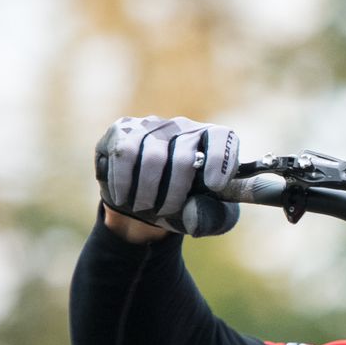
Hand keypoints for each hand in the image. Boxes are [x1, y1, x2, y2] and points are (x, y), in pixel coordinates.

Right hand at [94, 116, 240, 236]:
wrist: (147, 203)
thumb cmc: (186, 207)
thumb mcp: (207, 218)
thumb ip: (210, 218)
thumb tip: (192, 215)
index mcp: (213, 143)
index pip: (222, 137)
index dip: (220, 159)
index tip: (215, 186)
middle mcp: (185, 128)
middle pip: (183, 156)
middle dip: (174, 191)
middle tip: (165, 211)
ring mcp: (153, 125)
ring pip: (152, 156)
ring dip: (147, 189)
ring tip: (144, 207)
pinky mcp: (124, 128)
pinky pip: (123, 152)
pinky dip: (123, 181)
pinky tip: (123, 197)